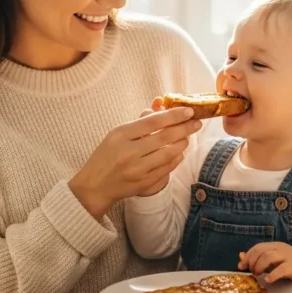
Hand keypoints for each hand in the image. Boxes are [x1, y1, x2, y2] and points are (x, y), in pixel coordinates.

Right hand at [69, 106, 201, 217]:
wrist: (95, 186)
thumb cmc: (106, 155)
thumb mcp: (117, 134)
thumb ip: (140, 122)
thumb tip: (162, 107)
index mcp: (120, 135)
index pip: (152, 121)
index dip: (173, 115)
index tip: (188, 111)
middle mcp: (129, 152)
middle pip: (164, 136)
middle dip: (185, 128)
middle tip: (196, 122)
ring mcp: (138, 169)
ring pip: (169, 153)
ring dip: (183, 142)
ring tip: (187, 136)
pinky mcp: (145, 183)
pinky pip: (168, 168)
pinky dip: (177, 158)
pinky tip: (180, 151)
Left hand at [238, 243, 291, 289]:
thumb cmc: (290, 263)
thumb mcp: (273, 259)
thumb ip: (258, 258)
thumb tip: (240, 256)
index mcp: (274, 246)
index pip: (257, 247)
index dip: (247, 256)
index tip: (241, 267)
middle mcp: (280, 249)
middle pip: (261, 251)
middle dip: (252, 262)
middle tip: (252, 272)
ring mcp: (287, 256)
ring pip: (269, 257)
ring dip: (260, 266)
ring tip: (258, 275)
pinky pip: (282, 269)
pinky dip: (273, 274)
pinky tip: (268, 280)